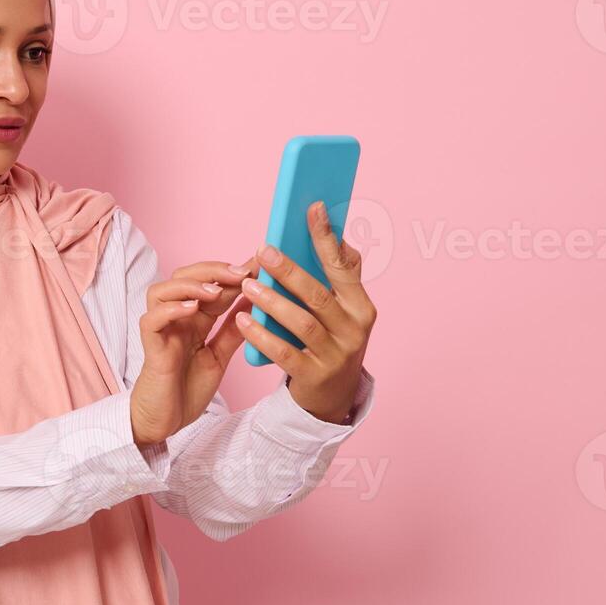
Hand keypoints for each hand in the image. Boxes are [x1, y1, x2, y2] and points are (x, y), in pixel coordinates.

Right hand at [129, 256, 257, 445]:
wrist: (165, 423)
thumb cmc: (186, 390)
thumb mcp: (219, 356)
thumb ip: (232, 330)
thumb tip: (255, 302)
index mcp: (194, 319)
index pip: (212, 285)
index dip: (234, 273)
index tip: (260, 265)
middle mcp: (175, 318)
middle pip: (185, 277)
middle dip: (214, 271)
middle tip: (242, 273)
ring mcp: (161, 330)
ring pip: (162, 291)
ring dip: (190, 285)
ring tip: (216, 291)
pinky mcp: (150, 346)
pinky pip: (152, 319)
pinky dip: (170, 309)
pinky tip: (192, 309)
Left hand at [236, 200, 377, 423]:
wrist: (333, 396)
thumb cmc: (332, 339)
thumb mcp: (344, 310)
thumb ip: (340, 275)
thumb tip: (336, 234)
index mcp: (361, 307)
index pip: (344, 267)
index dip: (328, 238)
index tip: (312, 208)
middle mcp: (354, 331)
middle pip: (319, 295)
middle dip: (290, 271)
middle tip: (263, 251)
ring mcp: (336, 356)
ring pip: (302, 323)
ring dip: (272, 302)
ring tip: (248, 286)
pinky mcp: (314, 377)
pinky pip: (284, 353)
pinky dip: (262, 335)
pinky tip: (244, 320)